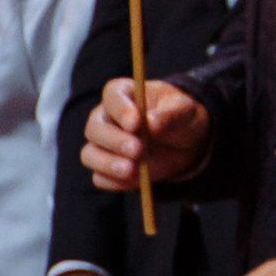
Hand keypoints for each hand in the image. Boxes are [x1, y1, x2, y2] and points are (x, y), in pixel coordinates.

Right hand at [81, 77, 208, 195]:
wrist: (184, 144)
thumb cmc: (180, 118)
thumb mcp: (185, 110)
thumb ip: (170, 114)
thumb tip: (152, 122)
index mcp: (122, 94)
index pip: (112, 96)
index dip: (121, 109)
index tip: (137, 123)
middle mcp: (105, 118)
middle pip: (95, 128)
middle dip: (115, 141)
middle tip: (138, 150)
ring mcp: (102, 145)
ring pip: (90, 155)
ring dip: (109, 164)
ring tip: (132, 170)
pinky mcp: (106, 170)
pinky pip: (100, 178)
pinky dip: (115, 181)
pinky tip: (134, 180)